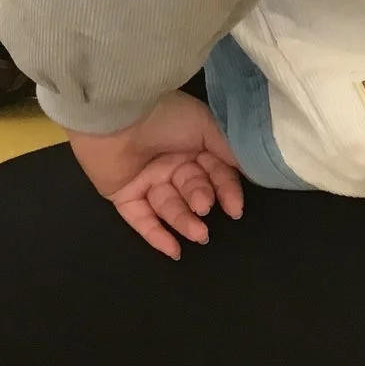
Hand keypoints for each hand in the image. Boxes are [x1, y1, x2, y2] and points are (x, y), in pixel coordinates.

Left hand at [68, 92, 246, 260]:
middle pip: (193, 192)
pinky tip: (174, 250)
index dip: (226, 191)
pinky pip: (141, 220)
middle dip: (201, 201)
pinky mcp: (123, 194)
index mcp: (190, 145)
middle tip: (203, 207)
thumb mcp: (203, 124)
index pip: (215, 174)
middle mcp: (169, 164)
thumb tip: (250, 170)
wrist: (114, 115)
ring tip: (197, 232)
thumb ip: (228, 148)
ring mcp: (145, 180)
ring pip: (170, 208)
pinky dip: (157, 236)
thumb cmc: (161, 115)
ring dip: (185, 222)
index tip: (233, 208)